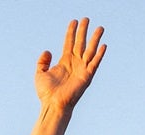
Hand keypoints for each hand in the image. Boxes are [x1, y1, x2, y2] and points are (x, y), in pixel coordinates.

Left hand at [32, 18, 107, 134]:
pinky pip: (94, 64)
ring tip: (99, 28)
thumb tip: (47, 51)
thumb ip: (42, 62)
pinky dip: (99, 55)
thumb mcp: (40, 74)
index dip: (71, 32)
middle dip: (83, 31)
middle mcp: (75, 63)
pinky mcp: (87, 76)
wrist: (53, 105)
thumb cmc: (47, 93)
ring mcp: (82, 69)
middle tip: (86, 19)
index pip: (69, 42)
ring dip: (95, 39)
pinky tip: (103, 46)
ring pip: (90, 50)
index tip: (74, 21)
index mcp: (65, 61)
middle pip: (81, 43)